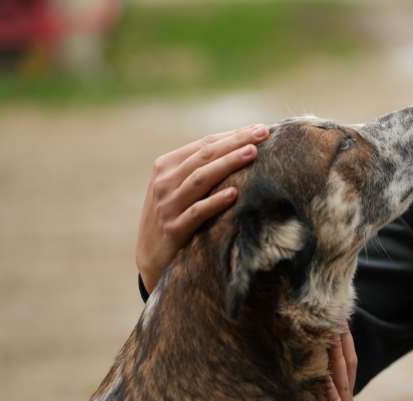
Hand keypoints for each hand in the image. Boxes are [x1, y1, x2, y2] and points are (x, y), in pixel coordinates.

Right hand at [136, 125, 269, 292]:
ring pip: (201, 179)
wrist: (150, 260)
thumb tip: (242, 149)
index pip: (204, 144)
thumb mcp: (179, 189)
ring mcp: (168, 205)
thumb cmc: (174, 217)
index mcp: (166, 166)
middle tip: (263, 133)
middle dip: (235, 142)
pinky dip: (215, 201)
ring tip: (252, 153)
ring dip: (228, 164)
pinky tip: (235, 193)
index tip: (260, 128)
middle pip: (205, 156)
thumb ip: (200, 170)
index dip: (233, 135)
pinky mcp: (174, 229)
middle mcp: (164, 182)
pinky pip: (197, 212)